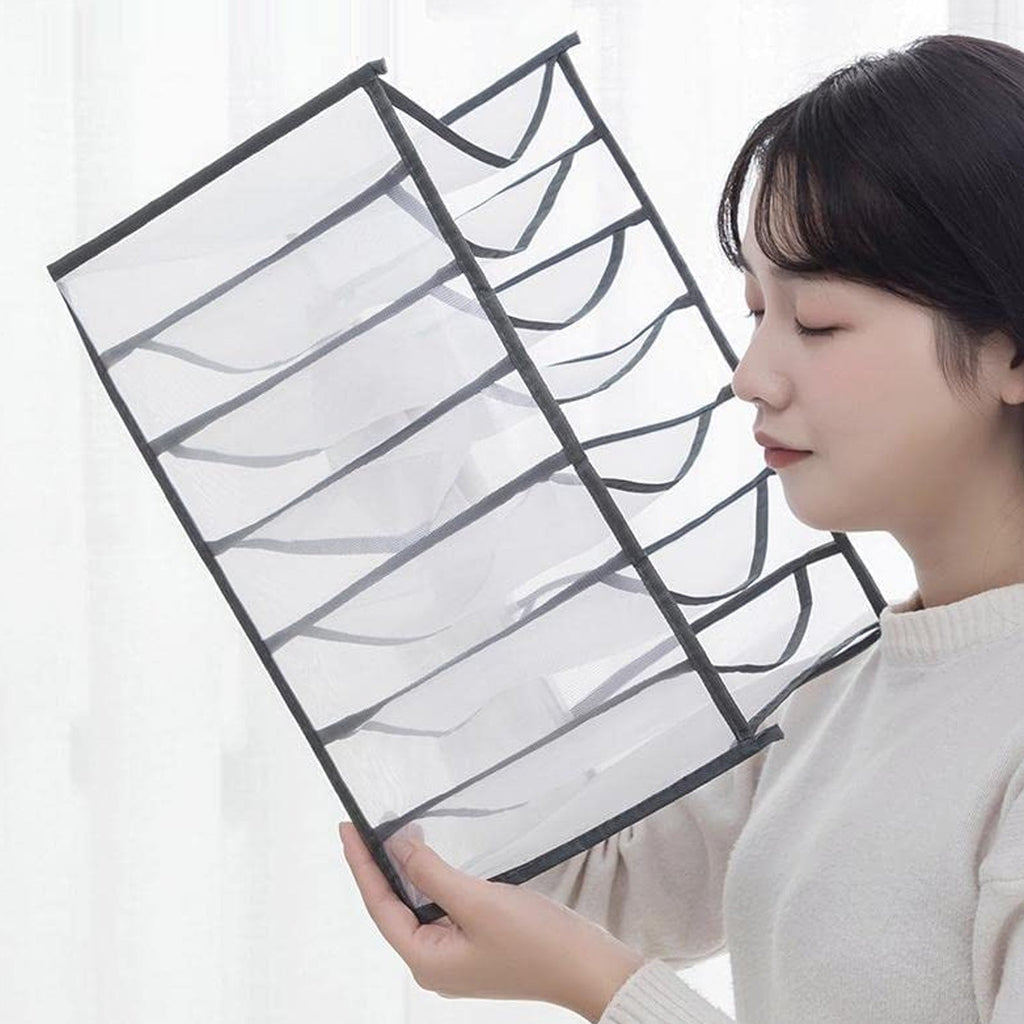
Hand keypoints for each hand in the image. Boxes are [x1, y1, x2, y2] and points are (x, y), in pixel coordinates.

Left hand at [338, 821, 645, 1020]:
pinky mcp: (473, 945)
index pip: (379, 905)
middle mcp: (432, 963)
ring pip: (416, 907)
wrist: (587, 968)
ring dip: (405, 872)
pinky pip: (439, 909)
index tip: (346, 828)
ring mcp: (453, 957)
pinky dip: (430, 882)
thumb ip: (431, 873)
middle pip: (392, 907)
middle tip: (363, 825)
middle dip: (377, 866)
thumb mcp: (476, 901)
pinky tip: (428, 859)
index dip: (360, 864)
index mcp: (425, 960)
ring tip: (390, 834)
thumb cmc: (535, 941)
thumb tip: (395, 846)